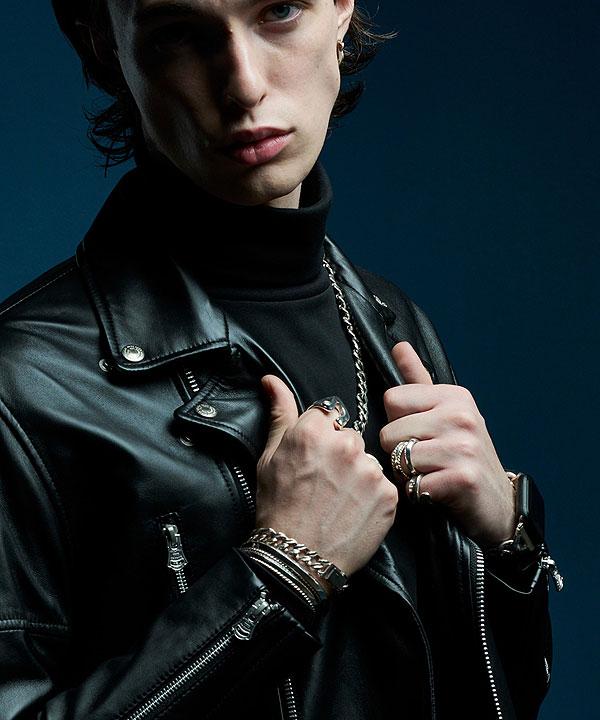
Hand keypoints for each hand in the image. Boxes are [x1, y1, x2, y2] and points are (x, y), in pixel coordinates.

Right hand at [255, 374, 398, 575]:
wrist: (296, 558)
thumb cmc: (277, 507)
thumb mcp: (269, 457)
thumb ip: (279, 413)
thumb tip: (271, 379)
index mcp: (314, 430)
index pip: (328, 415)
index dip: (320, 437)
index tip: (313, 459)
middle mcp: (346, 444)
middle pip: (351, 436)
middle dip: (341, 453)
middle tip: (325, 482)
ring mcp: (370, 470)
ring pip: (368, 461)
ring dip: (358, 474)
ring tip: (339, 501)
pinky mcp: (389, 495)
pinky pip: (384, 485)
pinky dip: (372, 497)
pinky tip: (354, 512)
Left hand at [378, 341, 515, 545]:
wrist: (500, 503)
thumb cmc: (465, 455)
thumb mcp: (446, 412)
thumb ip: (418, 380)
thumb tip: (399, 346)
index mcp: (454, 396)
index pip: (392, 399)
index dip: (397, 422)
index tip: (418, 434)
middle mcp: (461, 416)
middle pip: (389, 431)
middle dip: (399, 452)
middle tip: (426, 460)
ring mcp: (463, 447)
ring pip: (399, 459)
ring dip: (408, 474)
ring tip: (431, 474)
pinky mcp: (462, 478)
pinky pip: (414, 485)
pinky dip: (419, 494)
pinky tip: (437, 492)